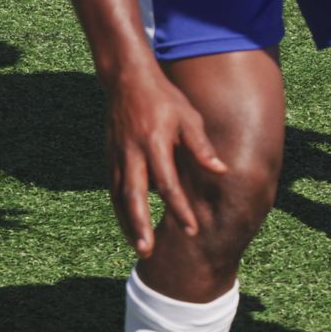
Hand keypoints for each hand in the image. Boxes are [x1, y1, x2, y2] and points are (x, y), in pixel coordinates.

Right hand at [105, 72, 226, 257]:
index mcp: (155, 143)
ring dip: (128, 224)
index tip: (191, 229)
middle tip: (148, 252)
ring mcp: (117, 156)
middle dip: (140, 225)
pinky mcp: (110, 158)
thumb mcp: (189, 117)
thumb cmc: (164, 99)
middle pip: (134, 196)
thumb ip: (201, 147)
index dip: (180, 208)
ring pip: (119, 197)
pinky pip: (113, 190)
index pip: (168, 183)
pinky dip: (121, 211)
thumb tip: (221, 171)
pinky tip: (130, 228)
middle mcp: (132, 153)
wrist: (127, 80)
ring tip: (140, 249)